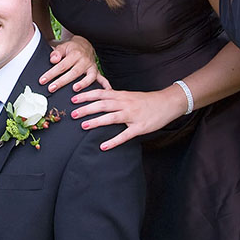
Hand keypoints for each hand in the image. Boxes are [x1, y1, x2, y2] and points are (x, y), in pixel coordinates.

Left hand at [39, 35, 110, 92]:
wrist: (84, 45)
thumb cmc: (70, 49)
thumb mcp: (62, 46)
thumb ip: (57, 52)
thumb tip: (53, 59)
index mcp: (75, 54)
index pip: (62, 65)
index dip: (51, 73)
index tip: (42, 80)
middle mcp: (84, 61)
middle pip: (73, 72)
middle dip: (62, 81)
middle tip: (51, 88)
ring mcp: (92, 67)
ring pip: (89, 77)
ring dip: (83, 84)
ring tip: (75, 90)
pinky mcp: (96, 72)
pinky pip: (102, 79)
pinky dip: (105, 85)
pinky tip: (106, 91)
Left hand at [69, 85, 187, 150]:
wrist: (167, 102)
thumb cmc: (146, 100)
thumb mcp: (129, 95)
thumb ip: (115, 97)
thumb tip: (98, 97)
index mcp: (121, 95)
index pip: (100, 93)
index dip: (86, 95)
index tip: (73, 98)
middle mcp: (125, 104)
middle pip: (102, 104)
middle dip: (86, 108)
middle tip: (73, 113)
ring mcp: (132, 115)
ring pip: (111, 117)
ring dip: (96, 121)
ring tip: (83, 126)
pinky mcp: (139, 127)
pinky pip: (125, 135)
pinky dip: (113, 141)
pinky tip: (103, 146)